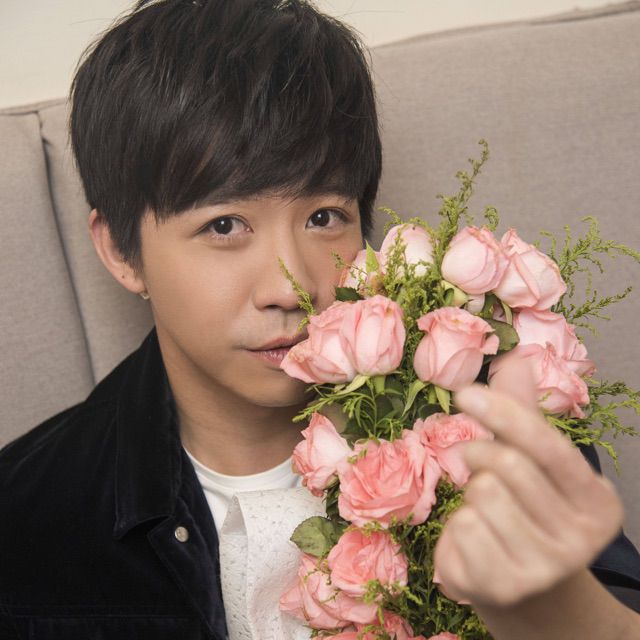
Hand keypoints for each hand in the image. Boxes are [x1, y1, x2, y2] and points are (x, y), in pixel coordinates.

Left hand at [433, 358, 623, 608]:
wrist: (519, 583)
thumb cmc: (523, 507)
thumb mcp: (529, 460)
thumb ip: (523, 413)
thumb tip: (517, 358)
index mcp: (597, 501)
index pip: (548, 446)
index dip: (504, 413)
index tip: (464, 393)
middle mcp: (581, 540)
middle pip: (508, 466)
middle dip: (478, 454)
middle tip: (472, 460)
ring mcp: (545, 568)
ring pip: (482, 495)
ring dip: (470, 494)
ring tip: (483, 508)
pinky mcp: (505, 587)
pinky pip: (463, 528)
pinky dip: (458, 526)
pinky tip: (475, 539)